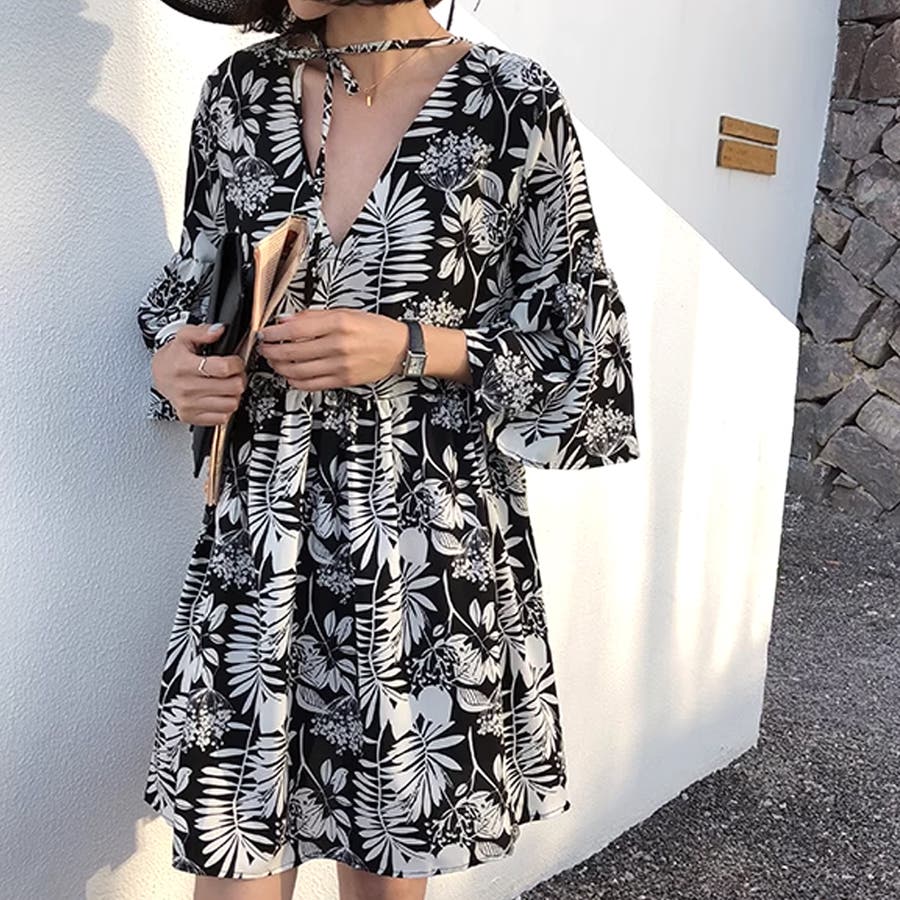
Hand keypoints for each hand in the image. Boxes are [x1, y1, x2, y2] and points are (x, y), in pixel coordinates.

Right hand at [151, 323, 246, 424]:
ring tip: (227, 385)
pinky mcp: (190, 417)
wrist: (158, 375)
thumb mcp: (184, 337)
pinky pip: (222, 418)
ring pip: (231, 404)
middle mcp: (186, 388)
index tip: (235, 361)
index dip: (236, 363)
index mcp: (184, 366)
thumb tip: (219, 330)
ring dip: (234, 394)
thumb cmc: (174, 357)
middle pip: (233, 387)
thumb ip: (202, 331)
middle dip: (238, 377)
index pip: (223, 368)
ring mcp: (188, 405)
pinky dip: (225, 408)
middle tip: (233, 374)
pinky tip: (219, 398)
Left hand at [256, 309, 407, 390]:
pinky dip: (295, 381)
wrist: (400, 349)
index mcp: (338, 323)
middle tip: (264, 348)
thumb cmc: (375, 329)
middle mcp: (338, 345)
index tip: (265, 333)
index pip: (295, 329)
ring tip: (274, 362)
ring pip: (298, 371)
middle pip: (292, 352)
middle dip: (272, 351)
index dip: (274, 333)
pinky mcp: (343, 380)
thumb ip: (314, 317)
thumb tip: (286, 320)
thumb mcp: (345, 312)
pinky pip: (311, 385)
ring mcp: (340, 365)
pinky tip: (290, 375)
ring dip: (280, 367)